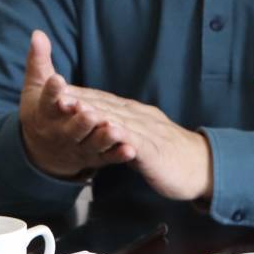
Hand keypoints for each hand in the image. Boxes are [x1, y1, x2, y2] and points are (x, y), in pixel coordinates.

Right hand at [18, 30, 134, 179]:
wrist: (43, 148)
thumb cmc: (43, 109)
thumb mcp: (36, 85)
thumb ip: (39, 60)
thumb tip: (38, 33)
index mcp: (45, 113)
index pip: (47, 101)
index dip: (52, 91)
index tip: (57, 79)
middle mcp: (60, 133)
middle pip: (70, 128)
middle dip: (80, 121)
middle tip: (89, 113)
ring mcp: (77, 147)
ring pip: (90, 144)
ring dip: (102, 138)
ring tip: (114, 130)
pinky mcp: (93, 157)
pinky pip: (106, 158)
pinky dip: (117, 155)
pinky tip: (130, 149)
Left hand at [63, 85, 213, 201]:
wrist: (200, 166)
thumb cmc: (168, 154)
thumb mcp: (136, 137)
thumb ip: (119, 129)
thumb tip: (99, 121)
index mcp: (132, 114)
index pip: (101, 101)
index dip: (78, 93)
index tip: (53, 87)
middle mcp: (137, 117)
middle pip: (104, 105)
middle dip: (79, 97)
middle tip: (54, 90)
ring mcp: (146, 131)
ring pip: (116, 118)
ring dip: (93, 110)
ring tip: (72, 104)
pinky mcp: (154, 150)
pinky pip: (136, 140)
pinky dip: (121, 133)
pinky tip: (109, 129)